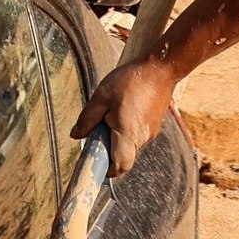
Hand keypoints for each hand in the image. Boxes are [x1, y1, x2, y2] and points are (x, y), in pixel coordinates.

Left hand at [74, 55, 182, 175]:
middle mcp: (142, 138)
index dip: (107, 170)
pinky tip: (123, 111)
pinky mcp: (154, 126)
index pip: (120, 166)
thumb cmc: (132, 80)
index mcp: (128, 133)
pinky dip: (127, 132)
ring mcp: (151, 133)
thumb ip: (87, 118)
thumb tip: (76, 135)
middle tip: (99, 131)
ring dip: (118, 140)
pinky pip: (137, 137)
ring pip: (131, 147)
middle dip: (109, 151)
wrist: (161, 68)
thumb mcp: (101, 96)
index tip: (95, 162)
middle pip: (124, 158)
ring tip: (112, 115)